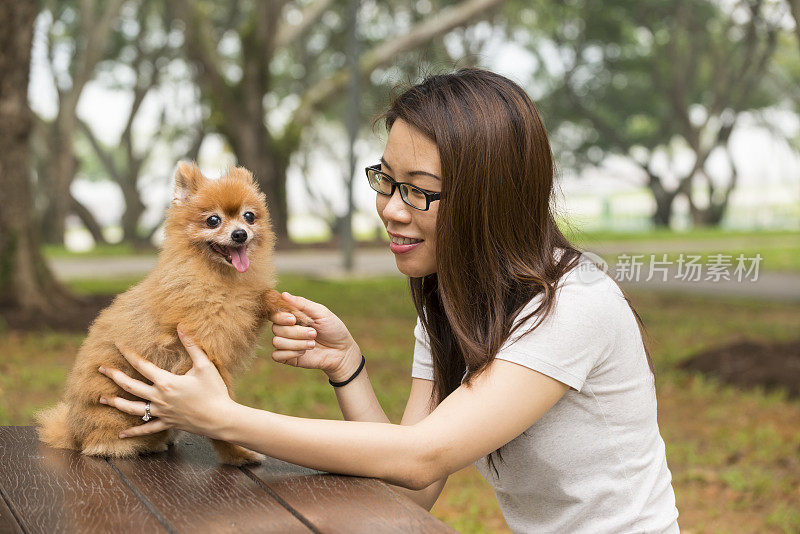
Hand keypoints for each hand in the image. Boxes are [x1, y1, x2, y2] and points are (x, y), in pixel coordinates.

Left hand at [98, 326, 235, 438]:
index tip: (117, 345)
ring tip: (102, 399)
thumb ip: (192, 346)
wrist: (220, 418)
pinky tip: (120, 435)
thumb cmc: (214, 391)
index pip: (141, 365)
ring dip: (116, 403)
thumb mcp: (204, 366)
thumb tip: (181, 326)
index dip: (128, 354)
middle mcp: (159, 397)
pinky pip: (146, 428)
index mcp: (166, 382)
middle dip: (114, 376)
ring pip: (132, 408)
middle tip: (100, 369)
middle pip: (130, 386)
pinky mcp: (167, 423)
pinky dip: (133, 431)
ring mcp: (161, 412)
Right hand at [269, 292, 361, 381]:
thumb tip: (284, 294)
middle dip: (296, 331)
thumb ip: (302, 304)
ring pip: (277, 341)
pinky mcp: (288, 357)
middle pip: (276, 328)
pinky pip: (277, 355)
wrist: (342, 351)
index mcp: (292, 316)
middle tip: (314, 333)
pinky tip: (304, 352)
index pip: (274, 313)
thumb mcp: (321, 312)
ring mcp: (286, 343)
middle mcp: (287, 328)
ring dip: (296, 343)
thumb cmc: (333, 329)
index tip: (293, 319)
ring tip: (312, 343)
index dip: (280, 316)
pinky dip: (291, 353)